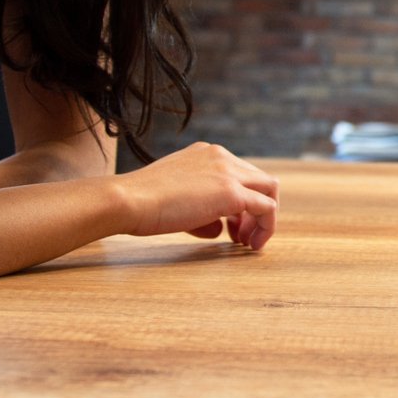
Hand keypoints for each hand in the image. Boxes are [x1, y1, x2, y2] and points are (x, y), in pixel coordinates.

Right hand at [115, 141, 280, 249]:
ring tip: (246, 243)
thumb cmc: (142, 204)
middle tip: (240, 236)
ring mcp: (228, 172)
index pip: (238, 174)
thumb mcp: (176, 200)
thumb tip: (218, 228)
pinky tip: (251, 244)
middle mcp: (221, 156)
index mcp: (206, 153)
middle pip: (259, 180)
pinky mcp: (232, 192)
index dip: (239, 202)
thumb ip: (202, 211)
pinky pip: (267, 208)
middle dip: (254, 210)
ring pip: (269, 190)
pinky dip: (266, 227)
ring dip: (262, 219)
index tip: (229, 226)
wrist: (128, 200)